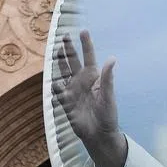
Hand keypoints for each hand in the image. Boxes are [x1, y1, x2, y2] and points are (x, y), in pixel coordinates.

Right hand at [52, 30, 126, 166]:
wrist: (99, 135)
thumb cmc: (108, 115)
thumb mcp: (108, 96)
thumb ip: (108, 78)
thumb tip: (112, 59)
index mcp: (94, 78)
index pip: (89, 58)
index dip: (86, 45)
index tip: (83, 31)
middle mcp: (82, 82)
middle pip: (73, 62)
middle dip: (68, 50)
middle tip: (64, 37)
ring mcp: (73, 91)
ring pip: (63, 73)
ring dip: (59, 63)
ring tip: (55, 51)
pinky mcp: (66, 103)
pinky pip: (58, 93)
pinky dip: (55, 88)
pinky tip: (54, 83)